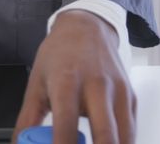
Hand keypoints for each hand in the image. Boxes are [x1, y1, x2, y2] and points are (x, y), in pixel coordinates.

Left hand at [13, 10, 135, 143]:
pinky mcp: (132, 97)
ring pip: (124, 138)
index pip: (66, 128)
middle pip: (105, 137)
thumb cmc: (60, 55)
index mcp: (67, 83)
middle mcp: (97, 87)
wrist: (87, 27)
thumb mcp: (36, 83)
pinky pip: (131, 132)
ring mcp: (119, 92)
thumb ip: (28, 120)